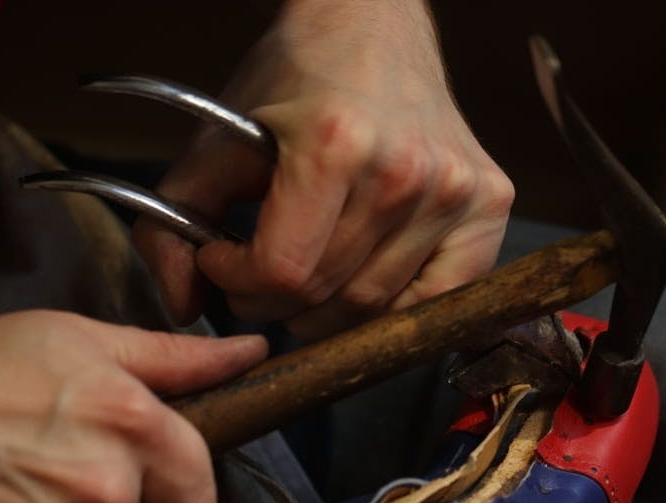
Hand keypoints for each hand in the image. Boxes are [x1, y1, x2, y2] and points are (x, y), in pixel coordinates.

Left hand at [133, 0, 514, 338]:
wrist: (373, 23)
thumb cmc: (296, 77)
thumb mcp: (218, 138)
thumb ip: (176, 221)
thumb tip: (181, 307)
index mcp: (335, 145)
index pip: (284, 271)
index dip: (239, 283)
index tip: (225, 260)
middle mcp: (406, 171)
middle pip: (330, 295)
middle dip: (278, 301)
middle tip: (262, 277)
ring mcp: (455, 190)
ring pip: (379, 306)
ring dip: (331, 311)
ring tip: (309, 277)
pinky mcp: (490, 201)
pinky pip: (443, 296)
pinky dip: (399, 309)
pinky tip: (366, 284)